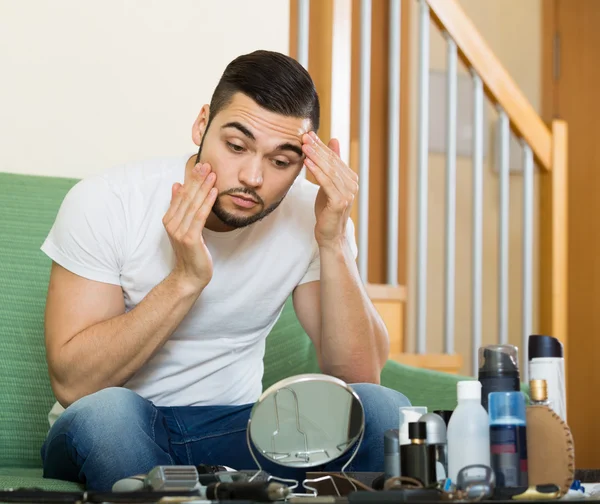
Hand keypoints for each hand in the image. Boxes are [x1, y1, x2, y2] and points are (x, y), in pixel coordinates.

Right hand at [162, 162, 217, 292]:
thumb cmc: (191, 251)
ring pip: (193, 204)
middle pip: (186, 197)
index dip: (191, 179)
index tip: (201, 165)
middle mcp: (172, 223)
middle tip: (207, 164)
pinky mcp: (190, 238)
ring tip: (213, 174)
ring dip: (203, 187)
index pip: (181, 194)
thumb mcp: (184, 227)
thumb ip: (180, 207)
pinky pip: (199, 216)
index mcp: (169, 219)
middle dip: (197, 179)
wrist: (189, 275)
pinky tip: (214, 192)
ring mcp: (179, 231)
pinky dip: (207, 202)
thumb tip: (177, 185)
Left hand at [302, 132, 358, 248]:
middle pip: (332, 162)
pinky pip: (326, 183)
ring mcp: (348, 194)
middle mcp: (352, 185)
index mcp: (351, 179)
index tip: (309, 135)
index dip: (321, 145)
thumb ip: (332, 164)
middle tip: (305, 137)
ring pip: (329, 171)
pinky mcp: (340, 202)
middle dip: (317, 148)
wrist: (330, 234)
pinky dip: (316, 171)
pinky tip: (307, 162)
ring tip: (304, 147)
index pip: (334, 158)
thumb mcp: (328, 184)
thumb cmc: (327, 210)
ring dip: (316, 157)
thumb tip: (334, 139)